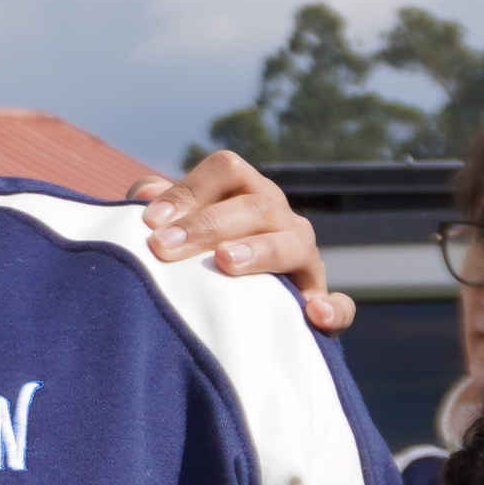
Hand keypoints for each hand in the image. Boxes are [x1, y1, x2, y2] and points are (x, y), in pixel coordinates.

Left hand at [136, 151, 351, 335]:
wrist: (229, 308)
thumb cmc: (191, 258)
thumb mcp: (174, 229)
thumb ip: (158, 208)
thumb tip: (144, 194)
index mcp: (244, 191)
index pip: (226, 170)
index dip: (187, 190)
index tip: (149, 223)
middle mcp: (278, 217)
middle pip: (255, 205)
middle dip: (207, 224)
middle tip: (164, 247)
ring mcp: (302, 257)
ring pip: (292, 244)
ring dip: (260, 251)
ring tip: (225, 262)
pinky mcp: (317, 301)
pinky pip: (340, 305)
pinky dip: (333, 308)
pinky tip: (313, 314)